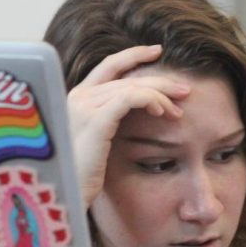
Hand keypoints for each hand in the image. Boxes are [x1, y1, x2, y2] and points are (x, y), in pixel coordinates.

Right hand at [66, 45, 189, 206]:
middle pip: (125, 77)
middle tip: (184, 89)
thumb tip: (138, 113)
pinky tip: (161, 112)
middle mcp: (77, 97)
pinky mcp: (95, 120)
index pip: (108, 66)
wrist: (61, 194)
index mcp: (75, 99)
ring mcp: (83, 106)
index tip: (156, 51)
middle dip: (158, 81)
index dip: (133, 55)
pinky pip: (129, 99)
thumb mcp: (95, 143)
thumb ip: (108, 123)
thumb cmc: (80, 176)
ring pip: (131, 87)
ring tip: (178, 109)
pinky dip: (150, 100)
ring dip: (160, 95)